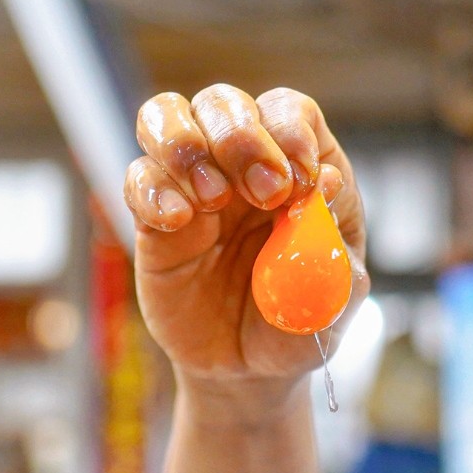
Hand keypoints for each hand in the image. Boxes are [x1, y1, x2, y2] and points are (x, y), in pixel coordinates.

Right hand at [124, 85, 368, 385]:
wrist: (252, 370)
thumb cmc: (300, 323)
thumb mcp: (334, 296)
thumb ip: (333, 245)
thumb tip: (327, 180)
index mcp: (302, 171)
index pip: (291, 112)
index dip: (291, 130)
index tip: (300, 180)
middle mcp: (245, 166)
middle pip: (226, 102)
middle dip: (243, 136)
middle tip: (265, 192)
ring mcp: (195, 186)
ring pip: (168, 115)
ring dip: (187, 145)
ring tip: (213, 199)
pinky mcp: (154, 219)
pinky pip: (137, 177)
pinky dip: (152, 190)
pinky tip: (176, 223)